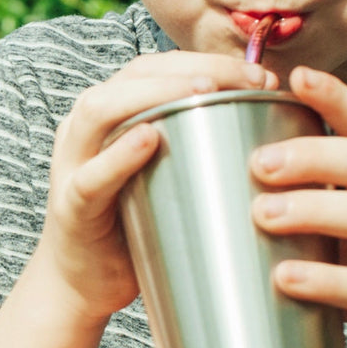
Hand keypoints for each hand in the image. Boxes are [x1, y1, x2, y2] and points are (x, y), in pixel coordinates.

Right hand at [41, 52, 277, 325]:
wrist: (85, 287)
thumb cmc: (139, 223)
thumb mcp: (172, 174)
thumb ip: (202, 144)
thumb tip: (275, 125)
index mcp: (115, 113)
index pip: (161, 65)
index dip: (211, 60)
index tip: (264, 74)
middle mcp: (87, 127)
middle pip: (136, 74)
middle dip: (195, 67)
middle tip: (248, 79)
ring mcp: (74, 163)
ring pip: (103, 108)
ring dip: (156, 93)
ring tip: (205, 89)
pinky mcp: (71, 208)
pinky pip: (92, 177)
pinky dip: (120, 155)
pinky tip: (150, 138)